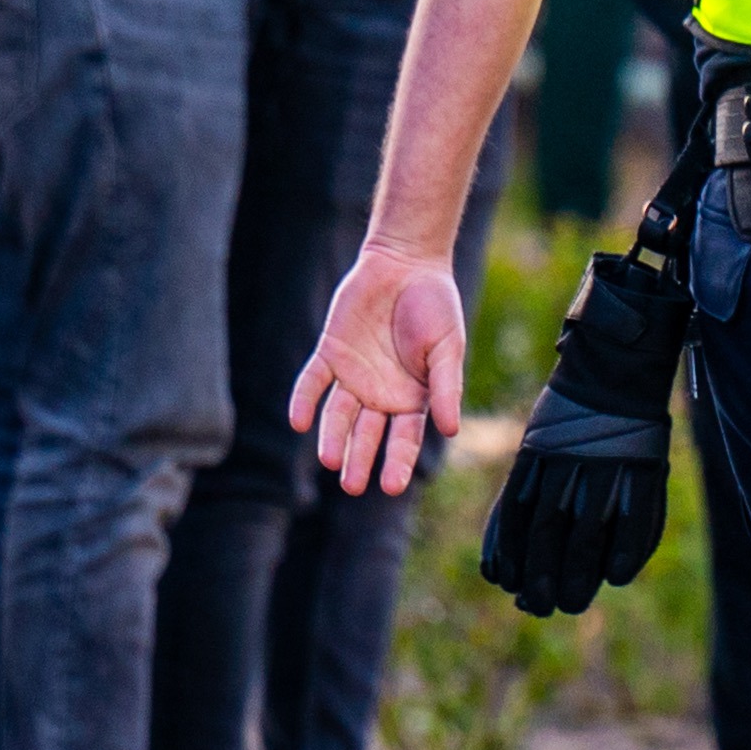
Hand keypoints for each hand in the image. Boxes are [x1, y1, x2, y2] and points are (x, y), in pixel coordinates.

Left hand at [296, 248, 469, 494]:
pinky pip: (313, 381)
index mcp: (413, 397)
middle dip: (360, 460)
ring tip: (331, 462)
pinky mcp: (330, 353)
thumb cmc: (435, 306)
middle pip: (367, 434)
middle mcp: (380, 393)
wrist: (406, 263)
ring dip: (333, 438)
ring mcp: (353, 374)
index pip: (404, 439)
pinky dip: (304, 400)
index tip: (392, 486)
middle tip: (353, 486)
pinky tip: (299, 422)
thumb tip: (451, 431)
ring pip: (338, 415)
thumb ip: (446, 388)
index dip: (399, 463)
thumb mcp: (447, 349)